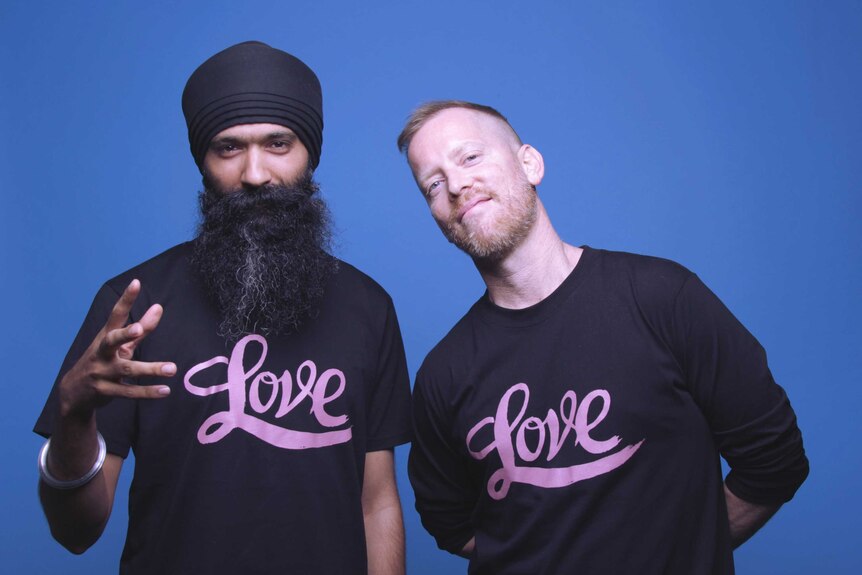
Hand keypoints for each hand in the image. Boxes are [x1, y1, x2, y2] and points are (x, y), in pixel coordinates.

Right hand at [59, 279, 174, 418]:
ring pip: (127, 370)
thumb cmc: (102, 362)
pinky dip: (147, 392)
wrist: (73, 393)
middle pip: (112, 340)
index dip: (126, 299)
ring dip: (150, 369)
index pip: (115, 315)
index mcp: (105, 337)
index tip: (136, 283)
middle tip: (139, 329)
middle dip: (124, 334)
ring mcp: (102, 372)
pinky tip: (165, 390)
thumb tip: (159, 307)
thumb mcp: (120, 344)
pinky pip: (128, 392)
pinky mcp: (105, 391)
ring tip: (172, 369)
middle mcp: (101, 353)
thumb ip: (141, 328)